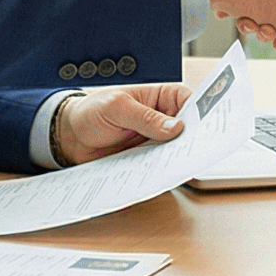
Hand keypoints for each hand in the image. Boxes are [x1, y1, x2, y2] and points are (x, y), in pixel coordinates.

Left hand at [52, 83, 190, 165]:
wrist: (70, 136)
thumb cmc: (91, 111)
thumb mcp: (117, 107)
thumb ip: (145, 117)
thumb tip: (175, 127)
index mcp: (160, 98)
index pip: (189, 102)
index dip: (201, 113)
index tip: (206, 126)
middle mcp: (161, 120)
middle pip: (188, 131)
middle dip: (193, 141)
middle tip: (195, 151)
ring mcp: (155, 142)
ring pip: (175, 152)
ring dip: (177, 160)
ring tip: (178, 168)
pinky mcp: (145, 160)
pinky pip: (158, 168)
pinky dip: (160, 174)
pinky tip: (159, 177)